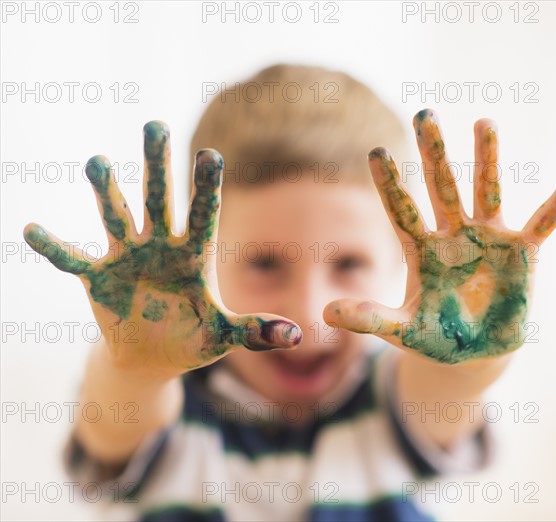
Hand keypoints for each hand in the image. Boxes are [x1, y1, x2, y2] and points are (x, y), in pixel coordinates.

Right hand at [24, 121, 299, 376]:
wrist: (155, 356)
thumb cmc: (195, 339)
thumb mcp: (225, 336)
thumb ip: (256, 330)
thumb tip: (298, 336)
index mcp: (194, 256)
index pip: (202, 215)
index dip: (205, 188)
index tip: (211, 154)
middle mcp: (160, 247)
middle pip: (159, 200)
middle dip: (156, 166)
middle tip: (155, 125)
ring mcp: (127, 258)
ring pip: (116, 216)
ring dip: (107, 192)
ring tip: (98, 163)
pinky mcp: (98, 278)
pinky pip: (73, 259)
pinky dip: (54, 248)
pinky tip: (32, 230)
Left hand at [324, 109, 555, 363]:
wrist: (472, 353)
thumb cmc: (434, 336)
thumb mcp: (399, 330)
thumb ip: (368, 318)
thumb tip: (325, 311)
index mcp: (421, 250)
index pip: (400, 210)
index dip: (389, 183)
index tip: (375, 151)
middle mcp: (453, 236)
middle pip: (441, 187)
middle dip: (434, 153)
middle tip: (425, 113)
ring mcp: (488, 240)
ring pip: (487, 192)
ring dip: (486, 160)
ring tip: (483, 122)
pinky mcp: (522, 254)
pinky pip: (542, 224)